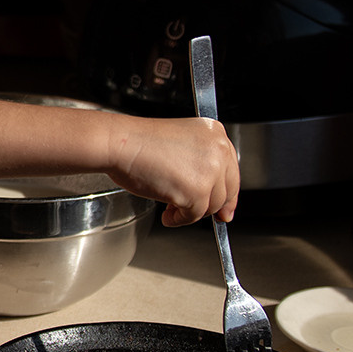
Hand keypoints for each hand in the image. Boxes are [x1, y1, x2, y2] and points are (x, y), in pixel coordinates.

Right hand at [106, 115, 239, 226]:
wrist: (121, 144)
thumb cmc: (139, 143)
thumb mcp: (181, 144)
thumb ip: (202, 164)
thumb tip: (218, 199)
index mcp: (215, 132)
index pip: (231, 169)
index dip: (227, 192)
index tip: (224, 207)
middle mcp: (218, 149)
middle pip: (227, 189)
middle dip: (212, 206)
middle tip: (200, 214)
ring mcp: (210, 170)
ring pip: (212, 205)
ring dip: (191, 212)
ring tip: (171, 207)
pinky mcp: (197, 191)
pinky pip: (194, 215)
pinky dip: (179, 219)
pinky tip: (168, 214)